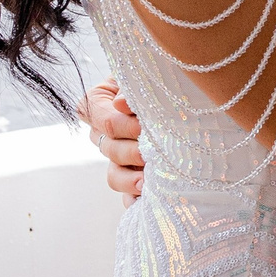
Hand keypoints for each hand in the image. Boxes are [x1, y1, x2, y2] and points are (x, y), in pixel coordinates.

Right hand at [79, 82, 145, 201]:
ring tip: (147, 183)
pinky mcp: (132, 177)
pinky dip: (135, 200)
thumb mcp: (143, 73)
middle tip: (153, 154)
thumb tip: (121, 103)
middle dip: (132, 151)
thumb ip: (133, 87)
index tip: (144, 126)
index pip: (102, 119)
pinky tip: (147, 203)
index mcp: (97, 105)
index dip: (122, 125)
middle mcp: (102, 134)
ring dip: (131, 179)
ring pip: (114, 175)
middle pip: (109, 148)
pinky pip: (127, 195)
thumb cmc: (157, 76)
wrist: (178, 90)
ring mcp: (116, 158)